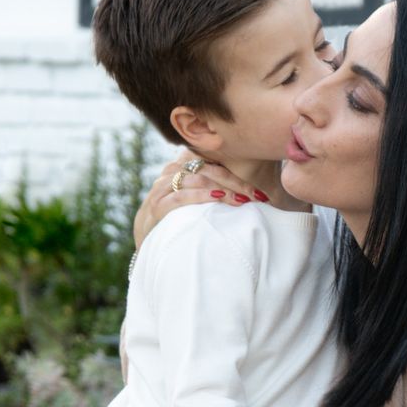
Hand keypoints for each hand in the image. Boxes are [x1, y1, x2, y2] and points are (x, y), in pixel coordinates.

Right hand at [134, 154, 264, 248]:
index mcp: (182, 167)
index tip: (260, 194)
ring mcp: (161, 187)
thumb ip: (213, 192)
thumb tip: (248, 197)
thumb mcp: (194, 203)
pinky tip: (217, 198)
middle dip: (236, 184)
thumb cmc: (175, 222)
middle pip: (209, 171)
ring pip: (197, 179)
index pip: (215, 166)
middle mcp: (171, 172)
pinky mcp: (156, 205)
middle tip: (257, 198)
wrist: (145, 241)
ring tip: (243, 201)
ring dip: (224, 189)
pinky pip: (181, 195)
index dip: (238, 178)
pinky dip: (201, 195)